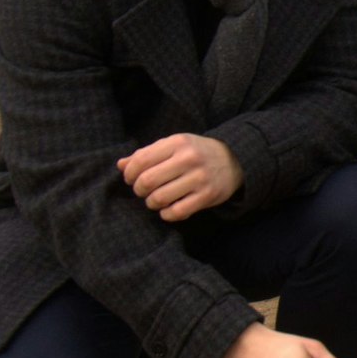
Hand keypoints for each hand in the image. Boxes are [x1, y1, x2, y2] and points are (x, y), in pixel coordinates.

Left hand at [118, 134, 241, 220]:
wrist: (235, 159)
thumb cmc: (196, 153)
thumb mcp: (174, 146)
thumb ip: (147, 154)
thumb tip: (121, 165)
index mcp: (177, 143)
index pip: (140, 161)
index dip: (129, 174)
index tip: (131, 179)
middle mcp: (189, 159)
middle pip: (148, 181)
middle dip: (139, 190)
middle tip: (143, 191)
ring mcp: (200, 178)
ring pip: (160, 198)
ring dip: (152, 203)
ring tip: (155, 200)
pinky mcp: (208, 196)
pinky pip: (177, 212)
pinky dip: (166, 214)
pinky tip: (168, 209)